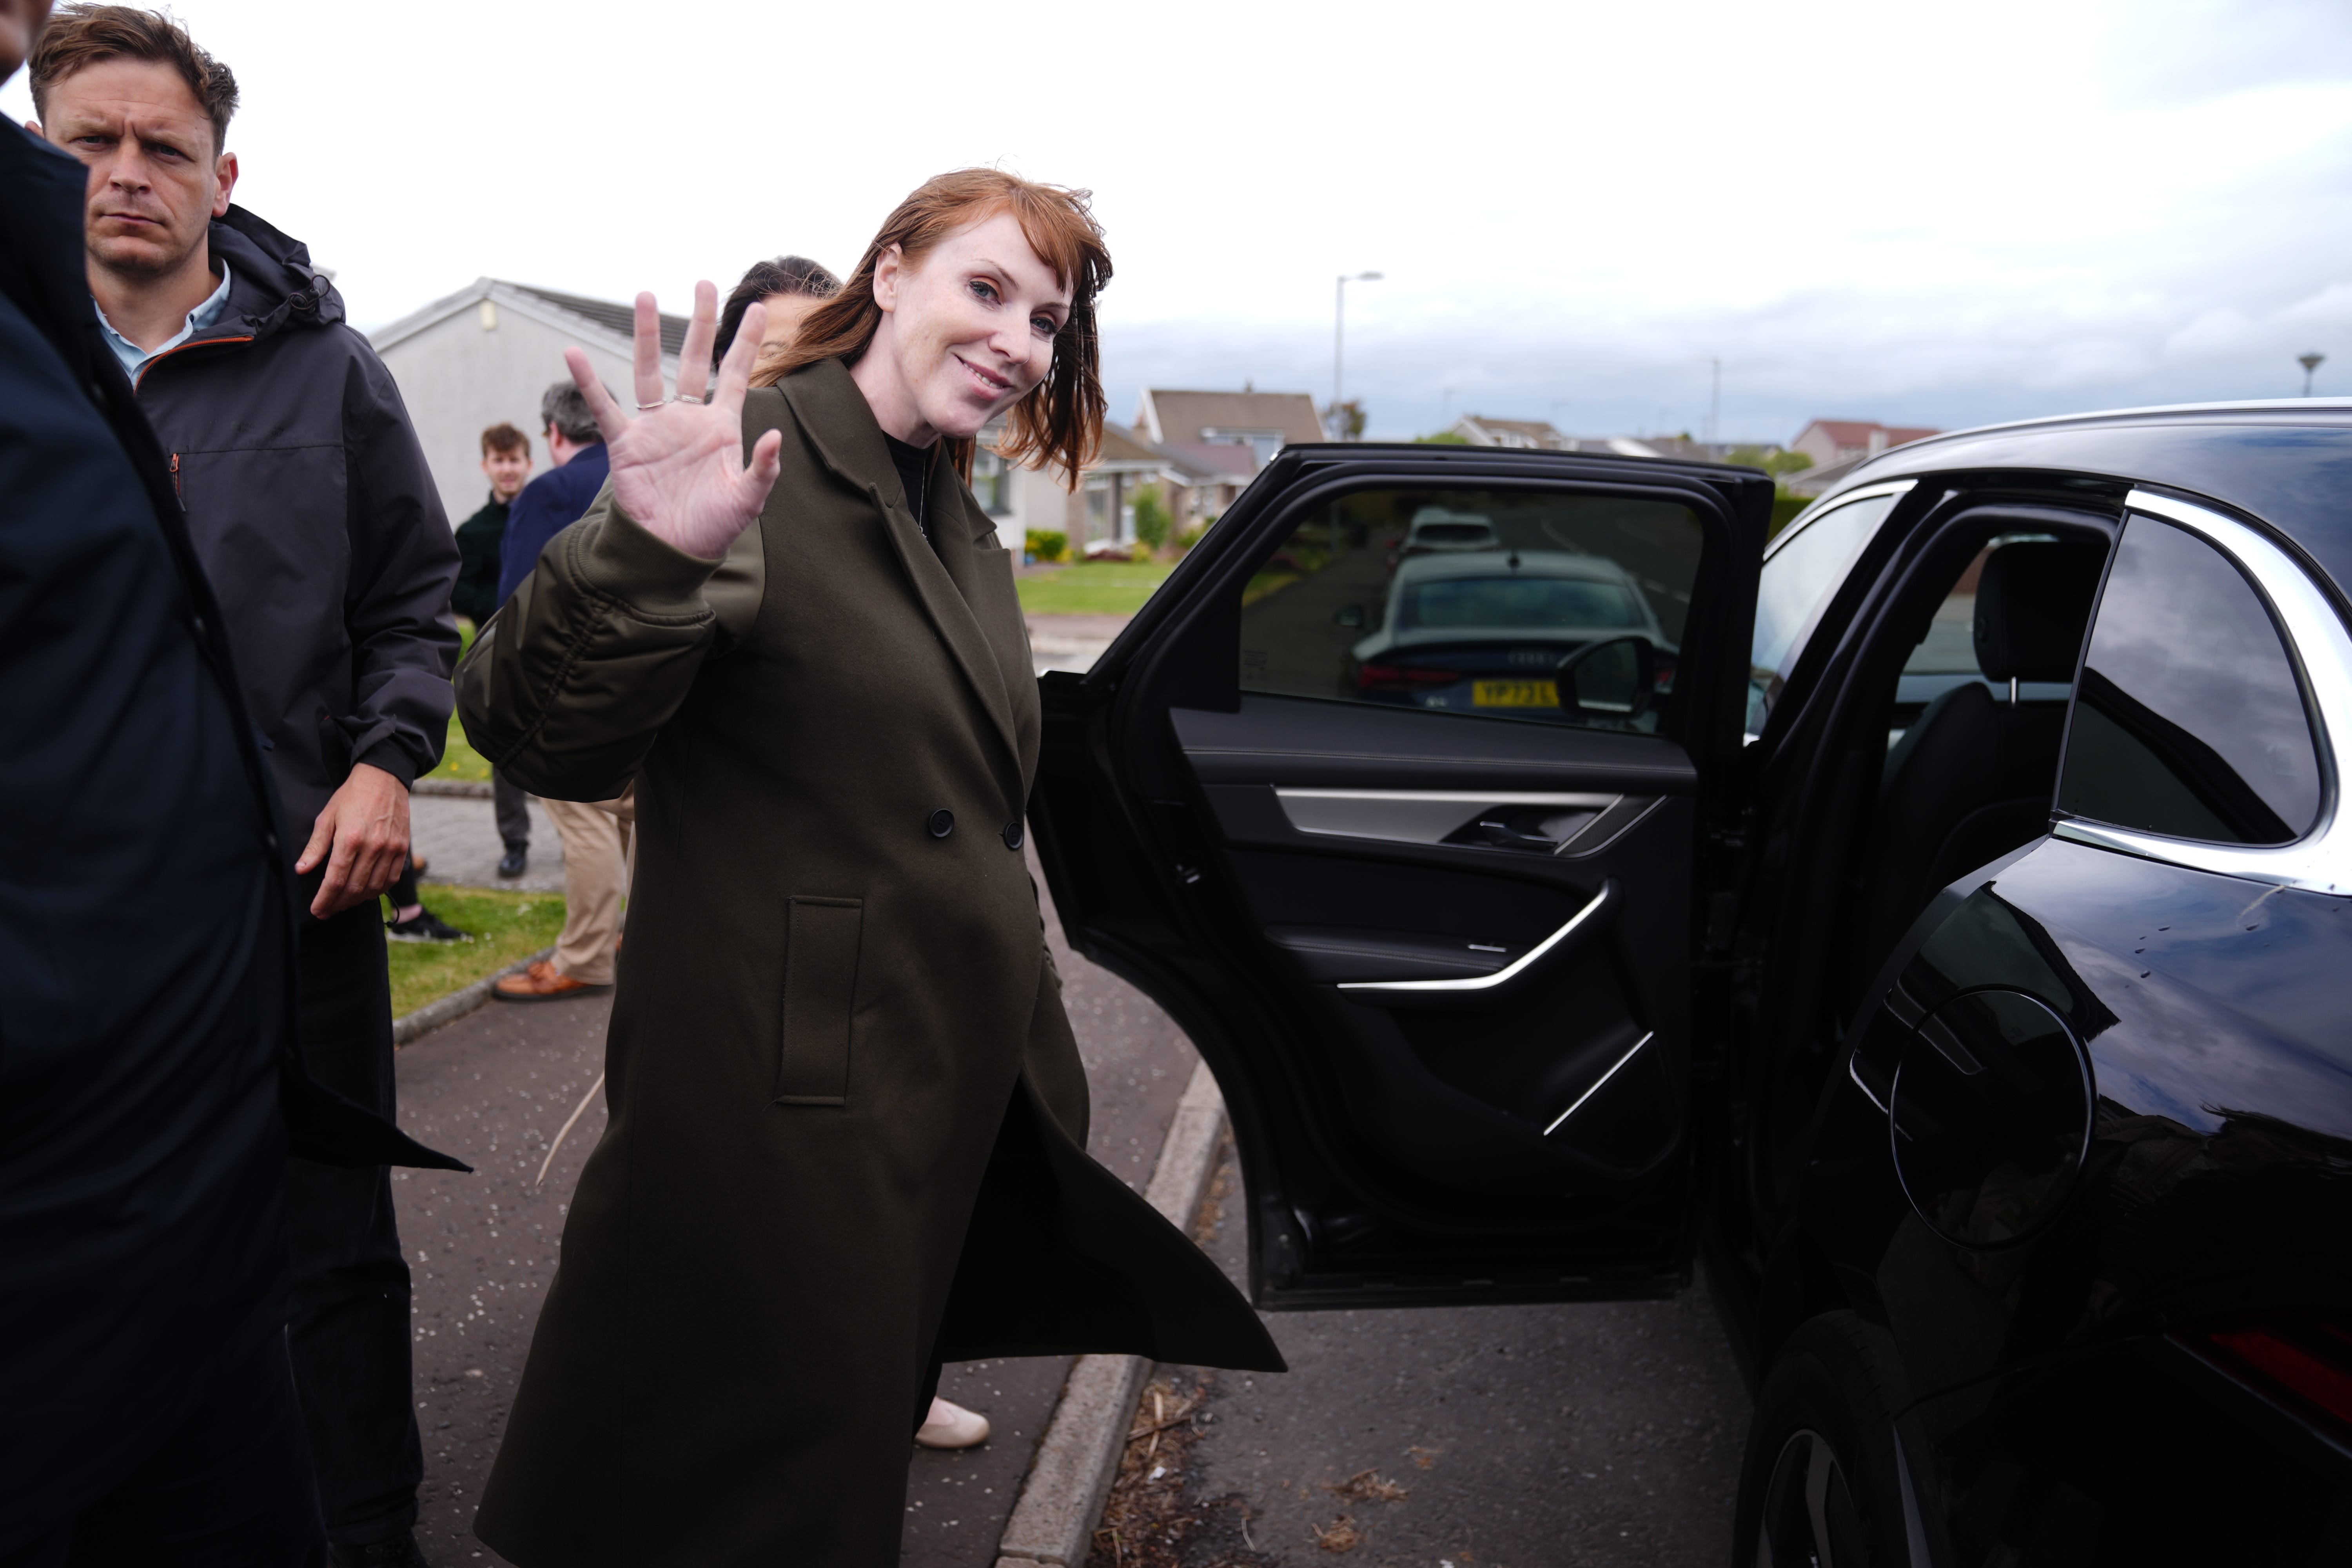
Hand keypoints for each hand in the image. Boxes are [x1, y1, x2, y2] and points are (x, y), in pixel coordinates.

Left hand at [295, 762, 409, 918]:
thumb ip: (315, 846)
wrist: (383, 779)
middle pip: (354, 888)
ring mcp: (391, 849)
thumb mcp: (327, 817)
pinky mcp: (402, 849)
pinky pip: (391, 879)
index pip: (335, 880)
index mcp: (350, 839)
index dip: (324, 899)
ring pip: (374, 888)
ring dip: (356, 901)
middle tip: (327, 911)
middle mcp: (373, 847)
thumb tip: (301, 870)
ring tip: (343, 904)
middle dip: (338, 904)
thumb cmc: (351, 797)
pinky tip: (365, 893)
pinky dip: (377, 891)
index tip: (316, 910)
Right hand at [565, 282, 784, 561]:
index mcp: (720, 427)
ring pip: (648, 370)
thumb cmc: (714, 527)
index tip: (760, 308)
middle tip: (705, 282)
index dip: (747, 342)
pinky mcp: (626, 444)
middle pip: (693, 358)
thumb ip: (763, 467)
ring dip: (645, 334)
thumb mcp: (747, 499)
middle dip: (700, 322)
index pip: (736, 374)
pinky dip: (588, 382)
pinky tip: (573, 353)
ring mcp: (655, 427)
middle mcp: (687, 418)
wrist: (675, 551)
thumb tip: (773, 434)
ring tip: (644, 295)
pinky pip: (605, 408)